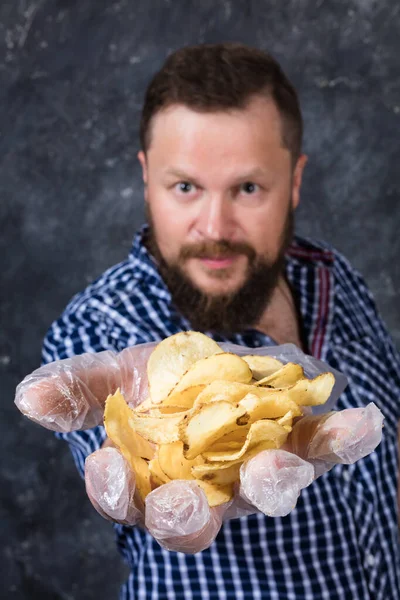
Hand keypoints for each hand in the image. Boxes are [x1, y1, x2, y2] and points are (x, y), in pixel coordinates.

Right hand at [15, 344, 383, 553]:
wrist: (222, 362)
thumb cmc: (167, 378)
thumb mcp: (123, 372)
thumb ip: (82, 387)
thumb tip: (28, 396)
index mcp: (158, 476)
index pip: (130, 499)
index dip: (116, 491)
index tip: (109, 469)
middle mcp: (210, 486)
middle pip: (197, 517)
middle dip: (187, 516)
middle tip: (185, 505)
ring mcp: (257, 466)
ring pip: (264, 490)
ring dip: (271, 482)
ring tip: (276, 466)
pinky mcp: (301, 440)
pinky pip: (324, 446)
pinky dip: (343, 438)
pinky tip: (363, 423)